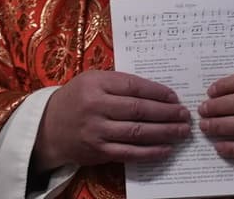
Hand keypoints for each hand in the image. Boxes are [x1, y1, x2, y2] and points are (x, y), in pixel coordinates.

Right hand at [35, 70, 192, 170]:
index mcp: (94, 83)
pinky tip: (166, 149)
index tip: (174, 97)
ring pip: (138, 132)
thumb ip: (118, 83)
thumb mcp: (90, 81)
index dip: (157, 92)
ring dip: (164, 132)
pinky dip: (151, 152)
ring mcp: (96, 130)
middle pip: (139, 110)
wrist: (48, 127)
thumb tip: (156, 91)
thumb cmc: (75, 100)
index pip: (133, 86)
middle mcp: (95, 106)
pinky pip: (130, 153)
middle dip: (167, 113)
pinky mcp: (98, 150)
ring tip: (181, 131)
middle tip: (185, 114)